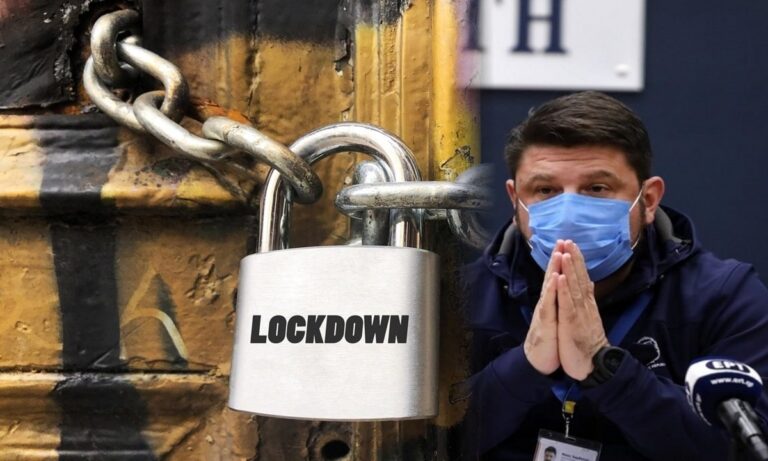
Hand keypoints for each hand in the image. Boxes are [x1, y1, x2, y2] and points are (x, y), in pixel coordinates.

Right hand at [523, 240, 563, 374]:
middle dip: (557, 259)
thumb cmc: (550, 340)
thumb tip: (571, 288)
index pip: (558, 278)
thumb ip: (562, 302)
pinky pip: (548, 305)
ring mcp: (545, 312)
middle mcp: (547, 303)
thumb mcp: (558, 318)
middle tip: (561, 240)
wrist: (538, 361)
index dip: (562, 262)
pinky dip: (552, 291)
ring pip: (549, 287)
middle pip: (552, 277)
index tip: (567, 244)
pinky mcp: (544, 323)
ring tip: (558, 253)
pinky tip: (555, 280)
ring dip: (553, 270)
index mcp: (553, 302)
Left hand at [556, 240, 608, 379]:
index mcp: (586, 303)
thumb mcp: (588, 317)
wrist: (594, 363)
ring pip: (574, 286)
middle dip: (573, 258)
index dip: (577, 261)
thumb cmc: (588, 341)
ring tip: (565, 251)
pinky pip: (568, 304)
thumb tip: (590, 284)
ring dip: (570, 269)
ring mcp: (579, 312)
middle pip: (579, 277)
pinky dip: (563, 289)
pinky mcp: (572, 322)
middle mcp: (584, 304)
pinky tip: (560, 277)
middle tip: (568, 240)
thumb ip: (588, 300)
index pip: (582, 277)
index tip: (572, 244)